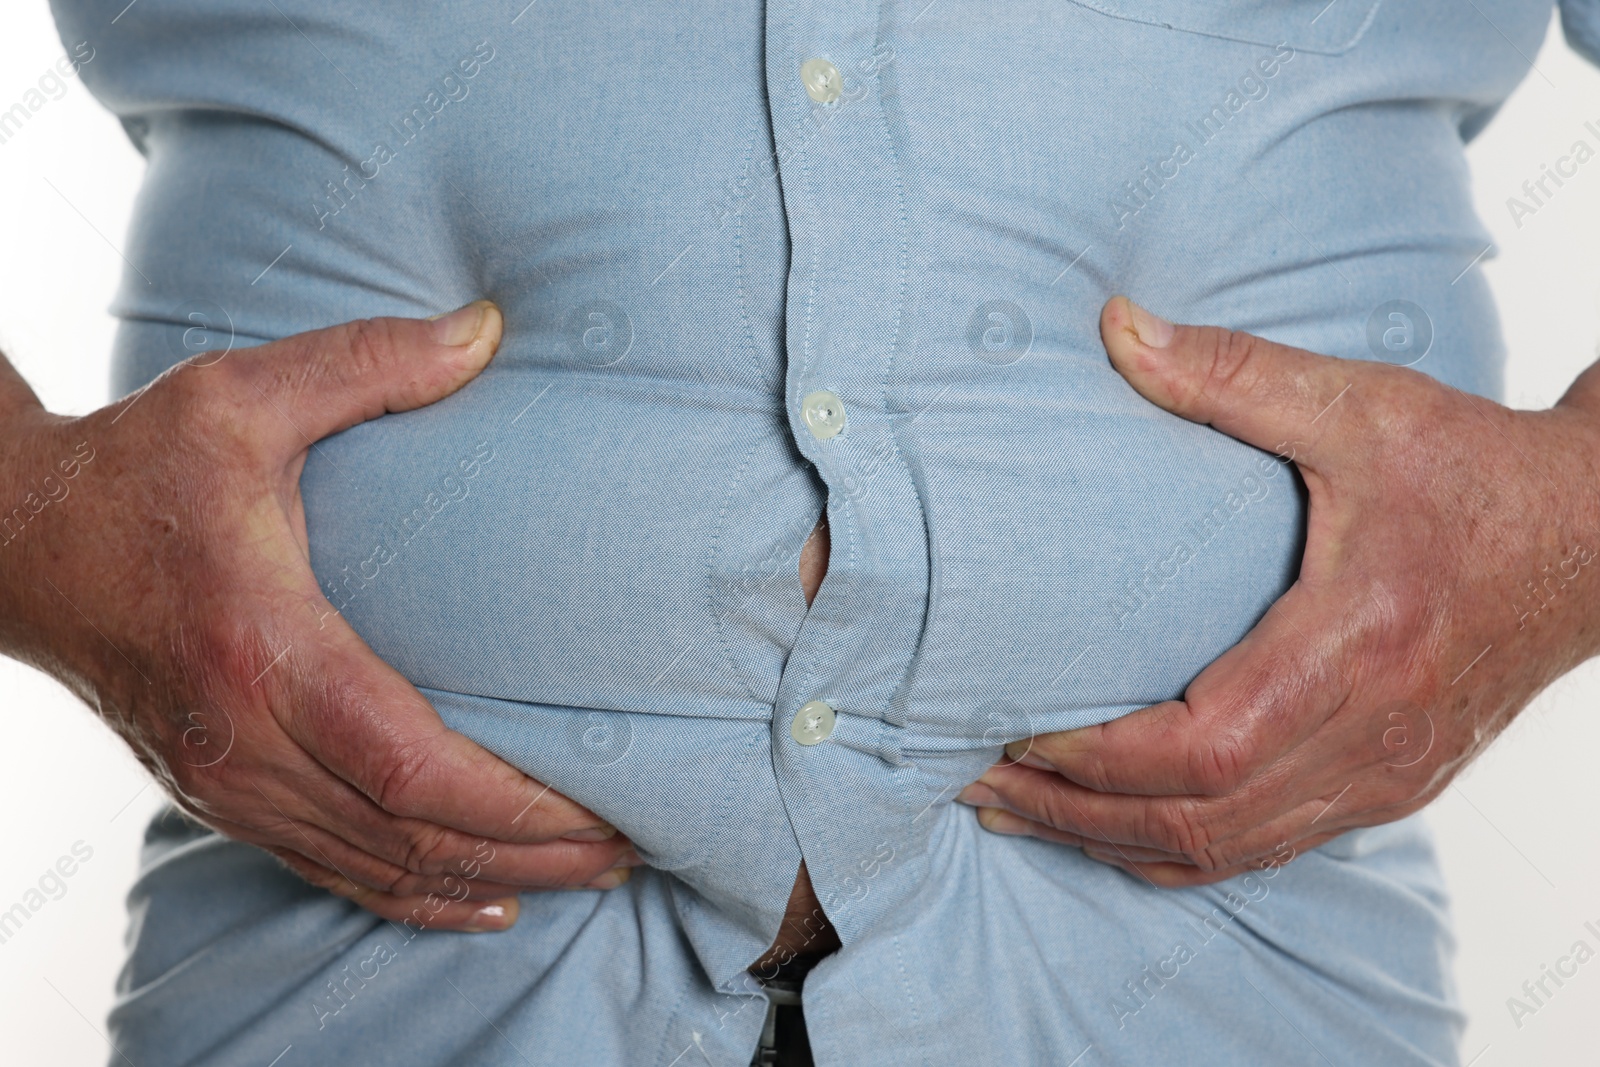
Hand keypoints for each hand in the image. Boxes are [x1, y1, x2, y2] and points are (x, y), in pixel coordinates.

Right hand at [0, 303, 637, 928]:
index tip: (602, 804)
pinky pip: (325, 868)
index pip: (406, 763)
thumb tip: (487, 327)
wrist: (19, 542)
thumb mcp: (244, 394)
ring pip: (374, 866)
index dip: (510, 802)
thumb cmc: (138, 468)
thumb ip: (369, 362)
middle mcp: (243, 737)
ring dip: (487, 878)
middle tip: (631, 844)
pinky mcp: (216, 794)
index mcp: (262, 645)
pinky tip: (481, 898)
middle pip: (409, 833)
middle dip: (532, 852)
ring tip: (587, 871)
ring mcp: (225, 781)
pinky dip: (410, 894)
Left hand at [958, 295, 1599, 885]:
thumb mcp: (1361, 408)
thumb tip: (1115, 326)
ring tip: (1019, 811)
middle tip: (976, 783)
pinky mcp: (1387, 786)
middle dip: (1074, 813)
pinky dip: (1177, 847)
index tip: (1007, 730)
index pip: (1198, 752)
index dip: (1092, 759)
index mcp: (1354, 648)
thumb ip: (1232, 372)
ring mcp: (1381, 778)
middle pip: (1194, 823)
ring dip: (1112, 841)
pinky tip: (1116, 826)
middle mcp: (1368, 737)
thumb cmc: (1481, 473)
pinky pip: (1263, 847)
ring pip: (1224, 853)